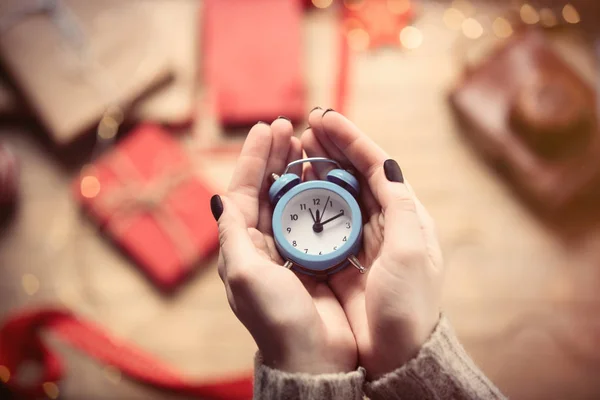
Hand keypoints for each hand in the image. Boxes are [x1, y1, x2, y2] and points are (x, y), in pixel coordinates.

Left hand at [211, 119, 356, 373]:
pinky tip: (324, 175)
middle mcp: (263, 244)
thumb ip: (232, 235)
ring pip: (290, 198)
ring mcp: (291, 249)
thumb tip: (218, 198)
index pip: (242, 191)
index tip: (266, 128)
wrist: (314, 357)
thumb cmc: (277, 319)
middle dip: (274, 156)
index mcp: (242, 246)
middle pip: (266, 189)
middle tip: (287, 126)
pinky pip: (314, 215)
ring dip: (295, 168)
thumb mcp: (244, 274)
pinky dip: (317, 192)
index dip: (253, 158)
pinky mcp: (316, 256)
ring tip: (304, 142)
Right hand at [301, 109, 444, 378]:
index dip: (351, 139)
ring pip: (337, 195)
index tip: (324, 119)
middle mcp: (384, 224)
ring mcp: (362, 242)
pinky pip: (323, 223)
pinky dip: (309, 203)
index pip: (377, 166)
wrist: (396, 357)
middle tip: (304, 128)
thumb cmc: (409, 307)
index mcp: (405, 217)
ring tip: (296, 150)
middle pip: (355, 175)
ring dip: (318, 171)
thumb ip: (399, 205)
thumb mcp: (411, 252)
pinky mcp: (343, 261)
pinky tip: (293, 191)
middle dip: (331, 148)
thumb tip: (386, 161)